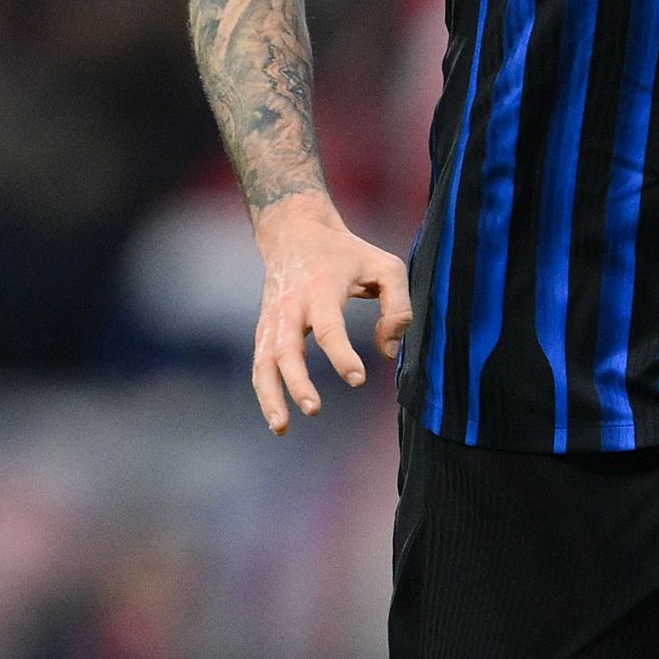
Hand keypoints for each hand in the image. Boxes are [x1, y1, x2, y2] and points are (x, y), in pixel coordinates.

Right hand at [249, 193, 411, 433]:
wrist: (294, 231)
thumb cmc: (347, 253)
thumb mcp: (384, 266)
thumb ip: (397, 306)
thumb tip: (389, 350)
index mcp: (320, 290)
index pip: (328, 328)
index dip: (342, 355)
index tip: (358, 379)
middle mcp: (290, 307)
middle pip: (286, 349)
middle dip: (297, 381)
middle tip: (315, 408)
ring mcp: (272, 319)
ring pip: (264, 361)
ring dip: (270, 395)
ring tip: (283, 427)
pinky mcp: (265, 329)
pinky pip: (260, 364)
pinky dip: (264, 392)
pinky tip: (279, 420)